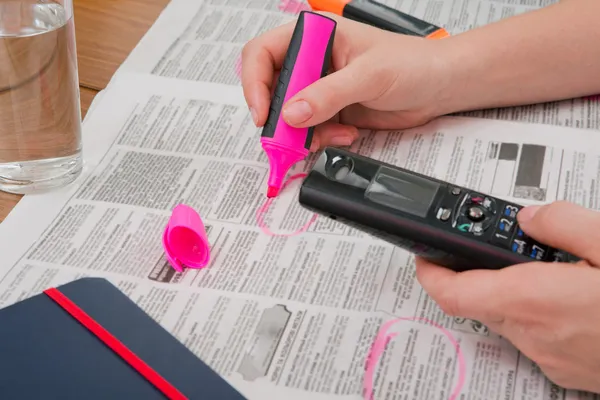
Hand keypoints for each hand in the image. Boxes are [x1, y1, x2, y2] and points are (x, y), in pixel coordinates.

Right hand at [240, 12, 452, 150]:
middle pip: (271, 89)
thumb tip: (291, 113)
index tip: (264, 113)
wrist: (439, 87)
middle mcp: (313, 61)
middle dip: (279, 116)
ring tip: (332, 134)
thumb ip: (328, 94)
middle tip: (289, 138)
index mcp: (316, 36)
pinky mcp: (330, 110)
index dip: (255, 83)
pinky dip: (320, 138)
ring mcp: (320, 88)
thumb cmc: (412, 64)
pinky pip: (309, 130)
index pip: (264, 53)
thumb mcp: (368, 76)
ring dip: (302, 132)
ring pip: (289, 115)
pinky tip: (345, 133)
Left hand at [415, 200, 599, 393]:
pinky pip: (534, 334)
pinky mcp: (564, 369)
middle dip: (483, 271)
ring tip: (552, 267)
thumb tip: (531, 218)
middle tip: (508, 245)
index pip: (452, 292)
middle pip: (479, 300)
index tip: (426, 252)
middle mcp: (532, 334)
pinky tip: (572, 295)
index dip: (430, 271)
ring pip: (507, 316)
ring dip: (514, 290)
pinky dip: (537, 310)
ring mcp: (548, 356)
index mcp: (533, 299)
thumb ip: (563, 222)